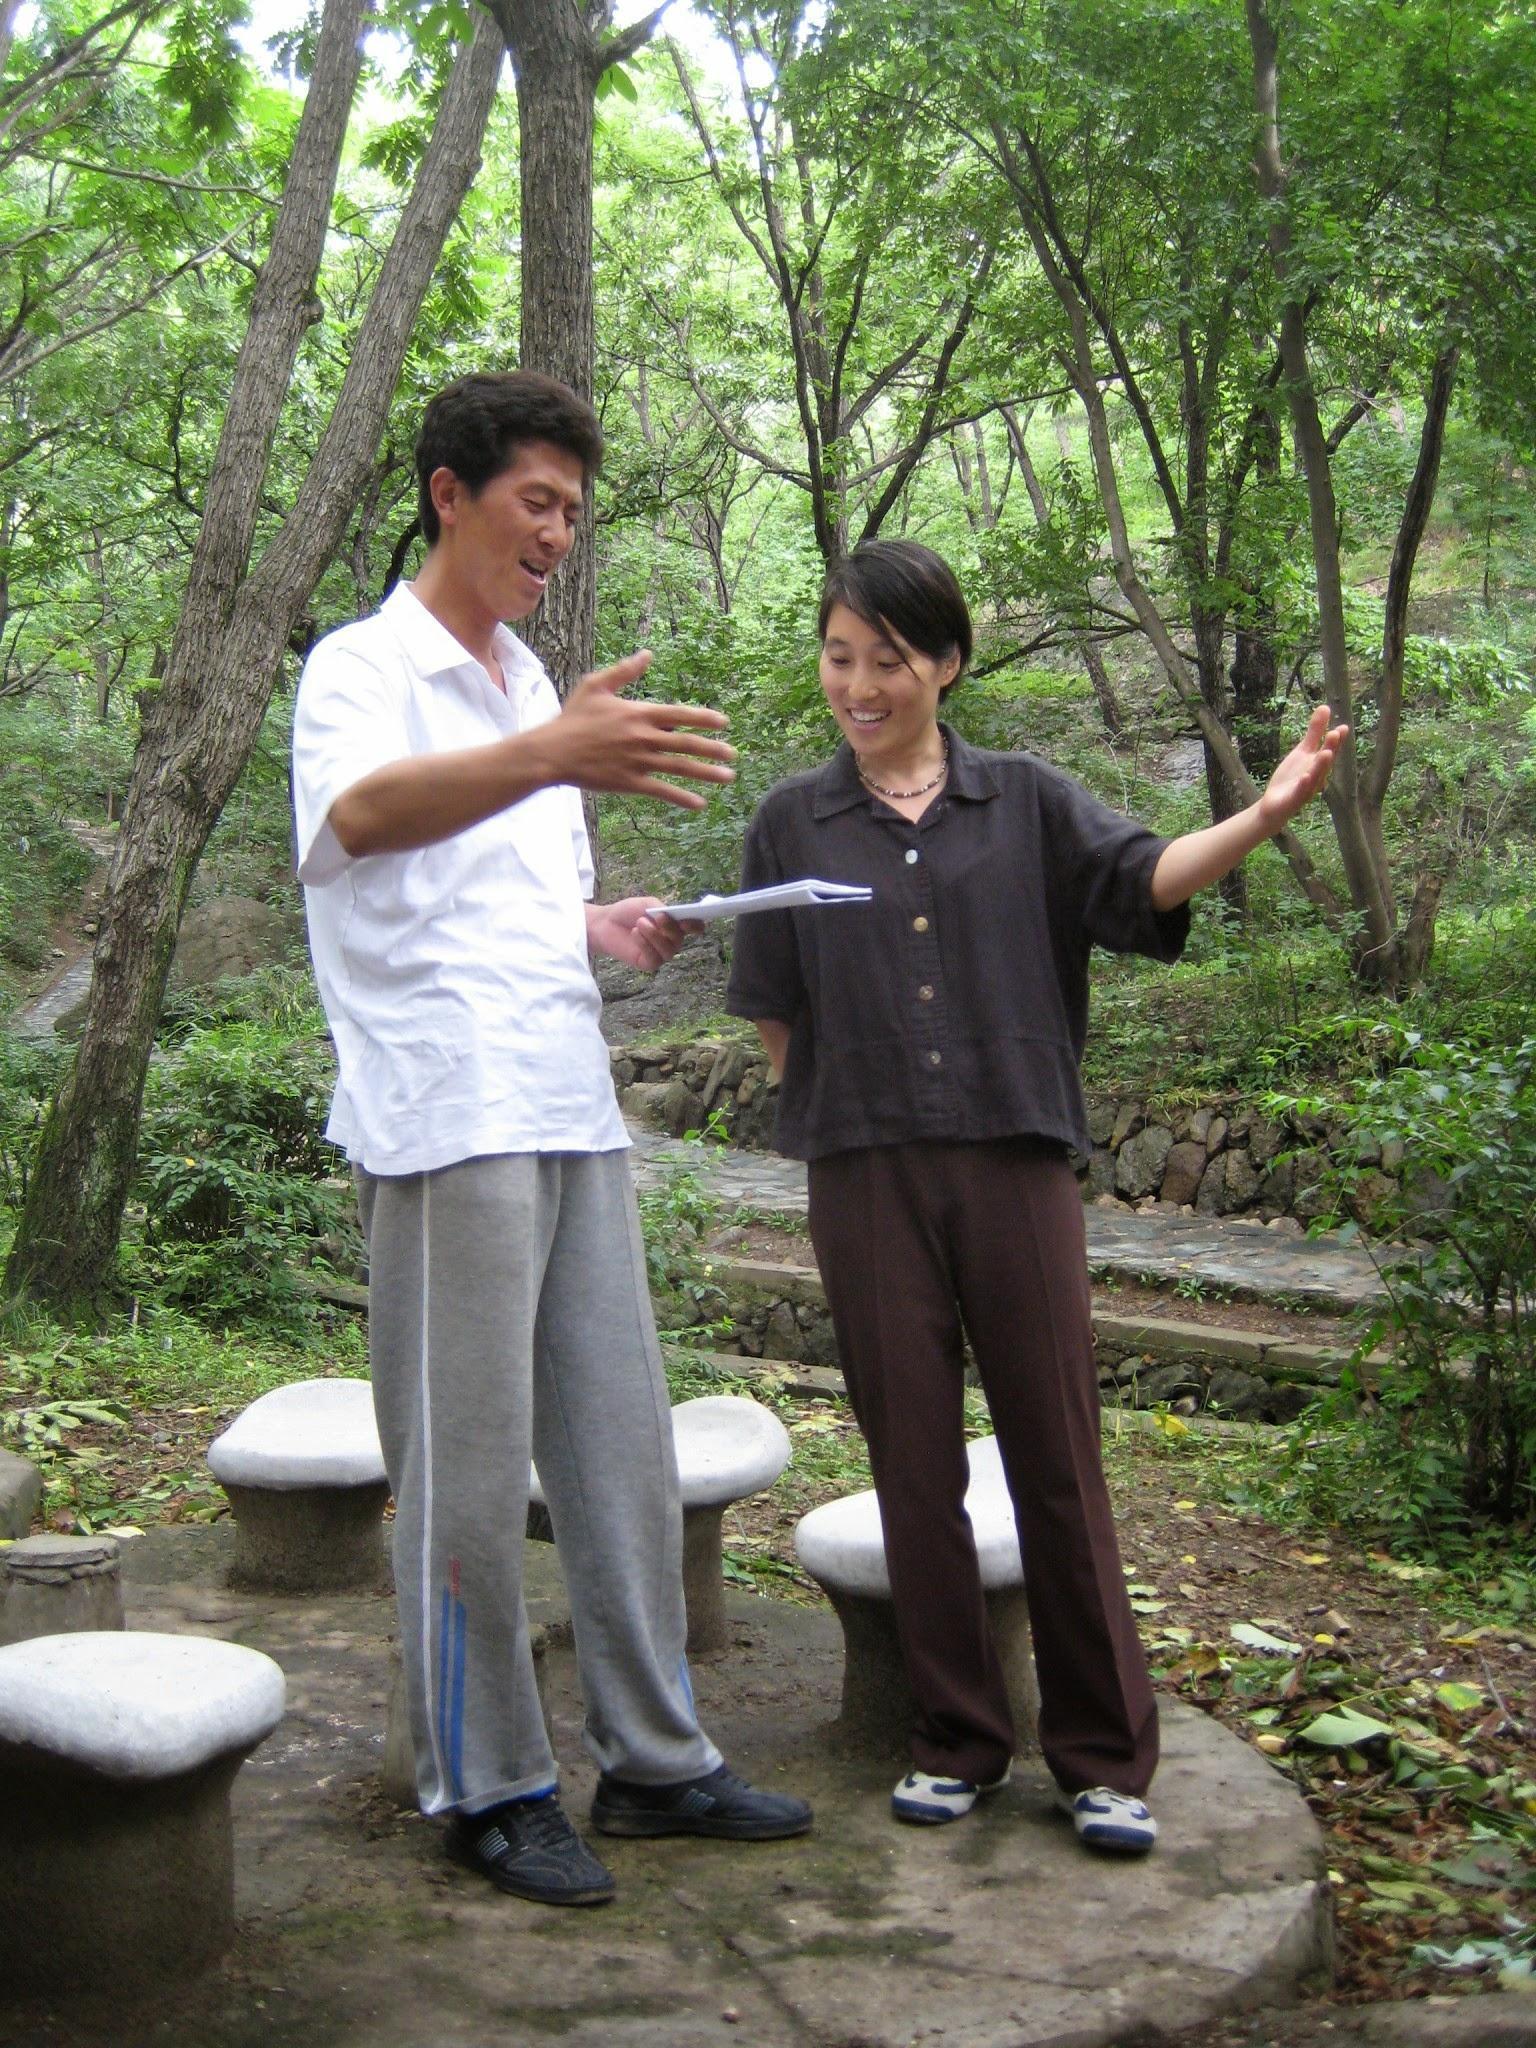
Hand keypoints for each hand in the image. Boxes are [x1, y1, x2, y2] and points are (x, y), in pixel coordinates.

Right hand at [538, 652, 735, 810]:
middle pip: (686, 743)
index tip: (724, 723)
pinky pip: (661, 792)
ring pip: (680, 768)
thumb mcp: (596, 685)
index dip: (704, 718)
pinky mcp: (629, 782)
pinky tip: (699, 804)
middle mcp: (643, 738)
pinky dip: (682, 798)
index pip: (680, 714)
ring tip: (728, 777)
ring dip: (707, 774)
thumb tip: (647, 654)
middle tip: (733, 754)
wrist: (552, 752)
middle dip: (714, 749)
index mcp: (638, 713)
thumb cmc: (572, 717)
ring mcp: (638, 762)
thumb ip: (625, 670)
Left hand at [586, 897, 701, 971]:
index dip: (696, 925)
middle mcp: (671, 941)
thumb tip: (673, 917)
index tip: (689, 920)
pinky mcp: (649, 964)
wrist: (605, 923)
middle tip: (659, 917)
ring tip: (640, 923)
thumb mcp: (648, 904)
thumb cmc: (628, 912)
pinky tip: (635, 933)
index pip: (694, 927)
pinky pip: (654, 958)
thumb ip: (662, 909)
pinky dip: (645, 944)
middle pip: (680, 940)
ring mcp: (660, 953)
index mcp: (675, 925)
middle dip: (671, 928)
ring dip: (655, 936)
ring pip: (668, 951)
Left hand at [1256, 705, 1350, 829]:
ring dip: (1321, 766)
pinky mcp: (1293, 801)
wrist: (1274, 806)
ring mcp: (1306, 790)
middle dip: (1330, 748)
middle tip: (1335, 733)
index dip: (1336, 740)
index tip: (1343, 727)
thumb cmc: (1292, 778)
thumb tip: (1325, 707)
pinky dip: (1304, 785)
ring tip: (1325, 753)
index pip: (1329, 750)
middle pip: (1324, 763)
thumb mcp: (1302, 752)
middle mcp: (1316, 777)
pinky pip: (1300, 792)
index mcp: (1318, 765)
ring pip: (1315, 777)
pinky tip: (1305, 777)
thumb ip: (1314, 732)